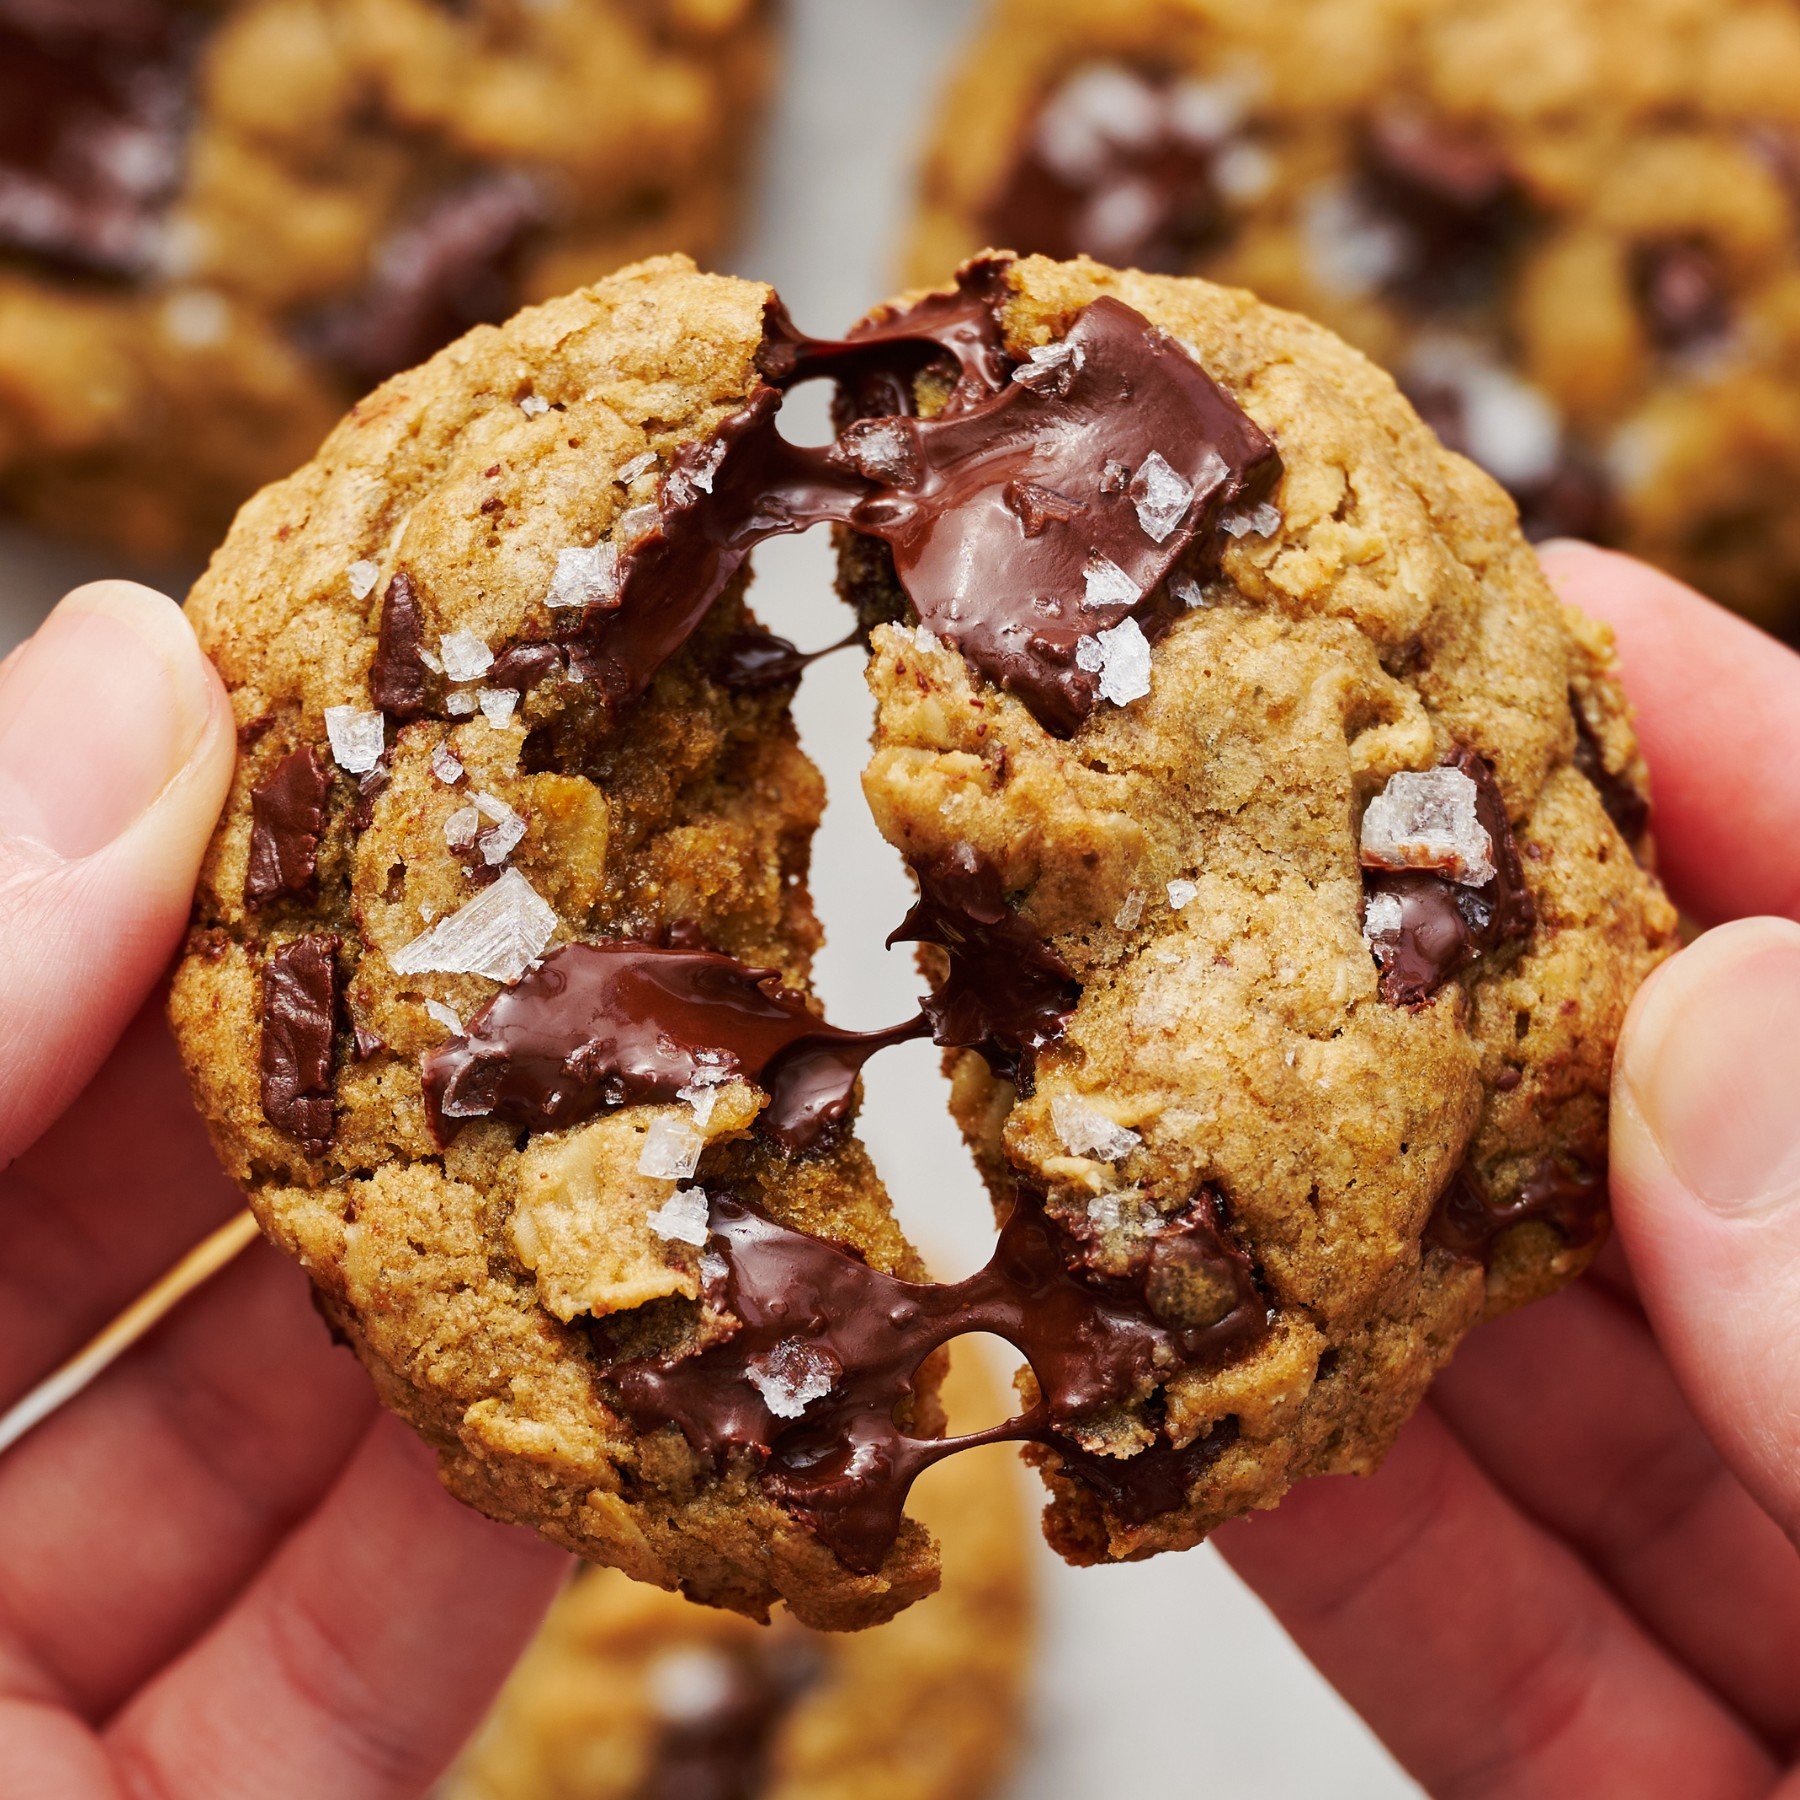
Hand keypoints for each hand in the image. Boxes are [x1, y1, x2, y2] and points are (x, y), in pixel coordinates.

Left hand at [0, 584, 566, 1798]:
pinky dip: (526, 1485)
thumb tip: (114, 681)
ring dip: (479, 1253)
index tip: (328, 685)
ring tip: (661, 1075)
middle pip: (116, 1193)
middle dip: (343, 1033)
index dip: (105, 847)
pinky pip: (388, 1624)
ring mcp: (10, 1700)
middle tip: (557, 862)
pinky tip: (653, 1348)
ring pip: (287, 1406)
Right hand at [1218, 545, 1799, 1798]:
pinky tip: (1183, 1388)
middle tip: (1246, 841)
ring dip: (1347, 1252)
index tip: (1523, 616)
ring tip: (1146, 1088)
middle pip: (1718, 1161)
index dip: (1751, 767)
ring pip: (1574, 1399)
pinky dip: (1336, 1517)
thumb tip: (1736, 1053)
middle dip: (1474, 997)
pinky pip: (1498, 1645)